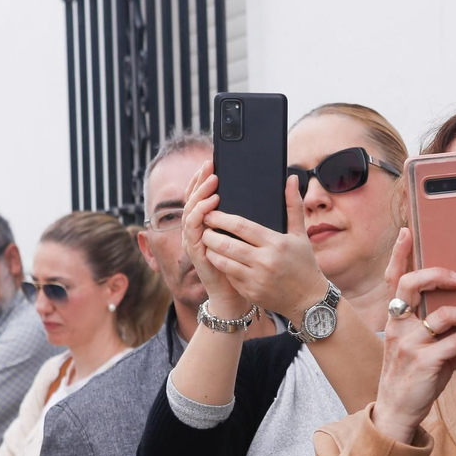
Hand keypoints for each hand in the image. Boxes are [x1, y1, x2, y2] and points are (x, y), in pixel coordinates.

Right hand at [181, 161, 248, 318]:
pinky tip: (211, 204)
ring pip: (190, 210)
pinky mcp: (195, 251)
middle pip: (193, 198)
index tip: (213, 161)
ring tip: (213, 181)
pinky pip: (193, 228)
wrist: (238, 295)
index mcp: (208, 223)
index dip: (204, 178)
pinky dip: (200, 213)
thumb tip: (265, 193)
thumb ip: (251, 216)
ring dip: (200, 194)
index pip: (201, 195)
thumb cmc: (245, 265)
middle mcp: (198, 229)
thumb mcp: (251, 236)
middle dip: (200, 180)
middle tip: (211, 165)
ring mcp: (194, 239)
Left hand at [201, 174, 328, 323]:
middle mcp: (265, 261)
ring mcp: (256, 279)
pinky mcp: (251, 292)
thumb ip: (293, 205)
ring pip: (222, 262)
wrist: (309, 300)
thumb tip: (292, 177)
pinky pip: (229, 276)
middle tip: (203, 227)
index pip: (241, 226)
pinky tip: (219, 259)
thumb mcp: (300, 234)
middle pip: (226, 244)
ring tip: (207, 242)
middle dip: (210, 234)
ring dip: (211, 251)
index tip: (209, 211)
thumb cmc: (304, 263)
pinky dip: (222, 266)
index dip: (221, 218)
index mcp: (276, 243)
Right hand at [369, 230, 455, 443]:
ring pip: (443, 315)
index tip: (409, 231)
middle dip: (437, 274)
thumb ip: (449, 331)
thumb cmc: (413, 375)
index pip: (394, 279)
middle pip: (410, 286)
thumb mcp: (426, 348)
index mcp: (396, 318)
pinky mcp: (423, 363)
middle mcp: (398, 327)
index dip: (400, 254)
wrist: (397, 412)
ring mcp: (409, 344)